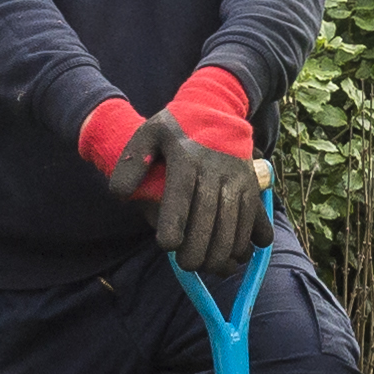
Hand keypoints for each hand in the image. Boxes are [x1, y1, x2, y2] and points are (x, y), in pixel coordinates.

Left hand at [123, 113, 266, 271]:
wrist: (216, 107)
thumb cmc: (175, 128)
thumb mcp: (147, 134)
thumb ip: (131, 163)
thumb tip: (120, 194)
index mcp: (185, 156)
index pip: (180, 194)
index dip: (175, 223)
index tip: (168, 245)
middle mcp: (214, 168)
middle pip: (208, 213)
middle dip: (199, 245)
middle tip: (187, 264)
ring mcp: (236, 177)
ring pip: (234, 220)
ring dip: (223, 249)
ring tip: (209, 267)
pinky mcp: (251, 185)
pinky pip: (253, 218)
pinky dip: (246, 240)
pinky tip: (234, 256)